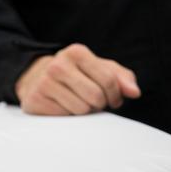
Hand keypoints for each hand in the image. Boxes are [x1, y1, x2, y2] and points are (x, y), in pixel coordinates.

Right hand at [15, 43, 140, 115]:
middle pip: (96, 97)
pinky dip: (69, 116)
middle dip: (100, 104)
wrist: (36, 77)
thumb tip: (135, 92)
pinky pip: (65, 118)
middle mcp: (59, 64)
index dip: (116, 95)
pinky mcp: (35, 100)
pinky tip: (64, 107)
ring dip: (85, 112)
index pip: (108, 80)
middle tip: (95, 102)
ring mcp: (45, 82)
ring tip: (78, 102)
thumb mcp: (99, 68)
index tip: (114, 100)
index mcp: (77, 52)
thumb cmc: (75, 73)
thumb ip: (121, 77)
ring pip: (81, 110)